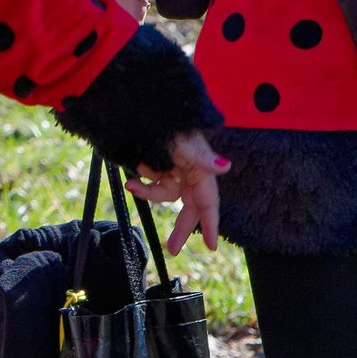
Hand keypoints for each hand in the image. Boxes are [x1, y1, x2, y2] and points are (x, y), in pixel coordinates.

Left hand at [130, 130, 228, 255]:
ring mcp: (174, 169)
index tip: (212, 246)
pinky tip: (135, 171)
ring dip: (149, 192)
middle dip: (181, 227)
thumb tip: (225, 166)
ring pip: (165, 194)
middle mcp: (190, 172)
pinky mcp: (160, 166)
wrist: (146, 108)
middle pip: (189, 206)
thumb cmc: (171, 122)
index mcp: (201, 170)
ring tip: (131, 184)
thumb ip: (203, 157)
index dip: (212, 224)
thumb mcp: (186, 141)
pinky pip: (154, 182)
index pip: (209, 202)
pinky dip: (144, 181)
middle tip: (172, 249)